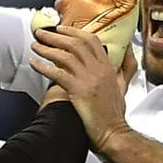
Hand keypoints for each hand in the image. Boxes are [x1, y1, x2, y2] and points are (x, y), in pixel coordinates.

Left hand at [30, 26, 134, 149]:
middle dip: (56, 36)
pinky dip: (43, 66)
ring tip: (35, 45)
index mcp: (108, 67)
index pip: (91, 41)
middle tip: (42, 33)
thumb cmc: (115, 114)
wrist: (113, 133)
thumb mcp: (124, 86)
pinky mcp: (78, 90)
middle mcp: (98, 70)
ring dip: (47, 48)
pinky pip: (57, 73)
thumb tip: (128, 51)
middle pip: (76, 44)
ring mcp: (88, 79)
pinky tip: (34, 63)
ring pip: (65, 56)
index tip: (61, 29)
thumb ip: (126, 67)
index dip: (74, 32)